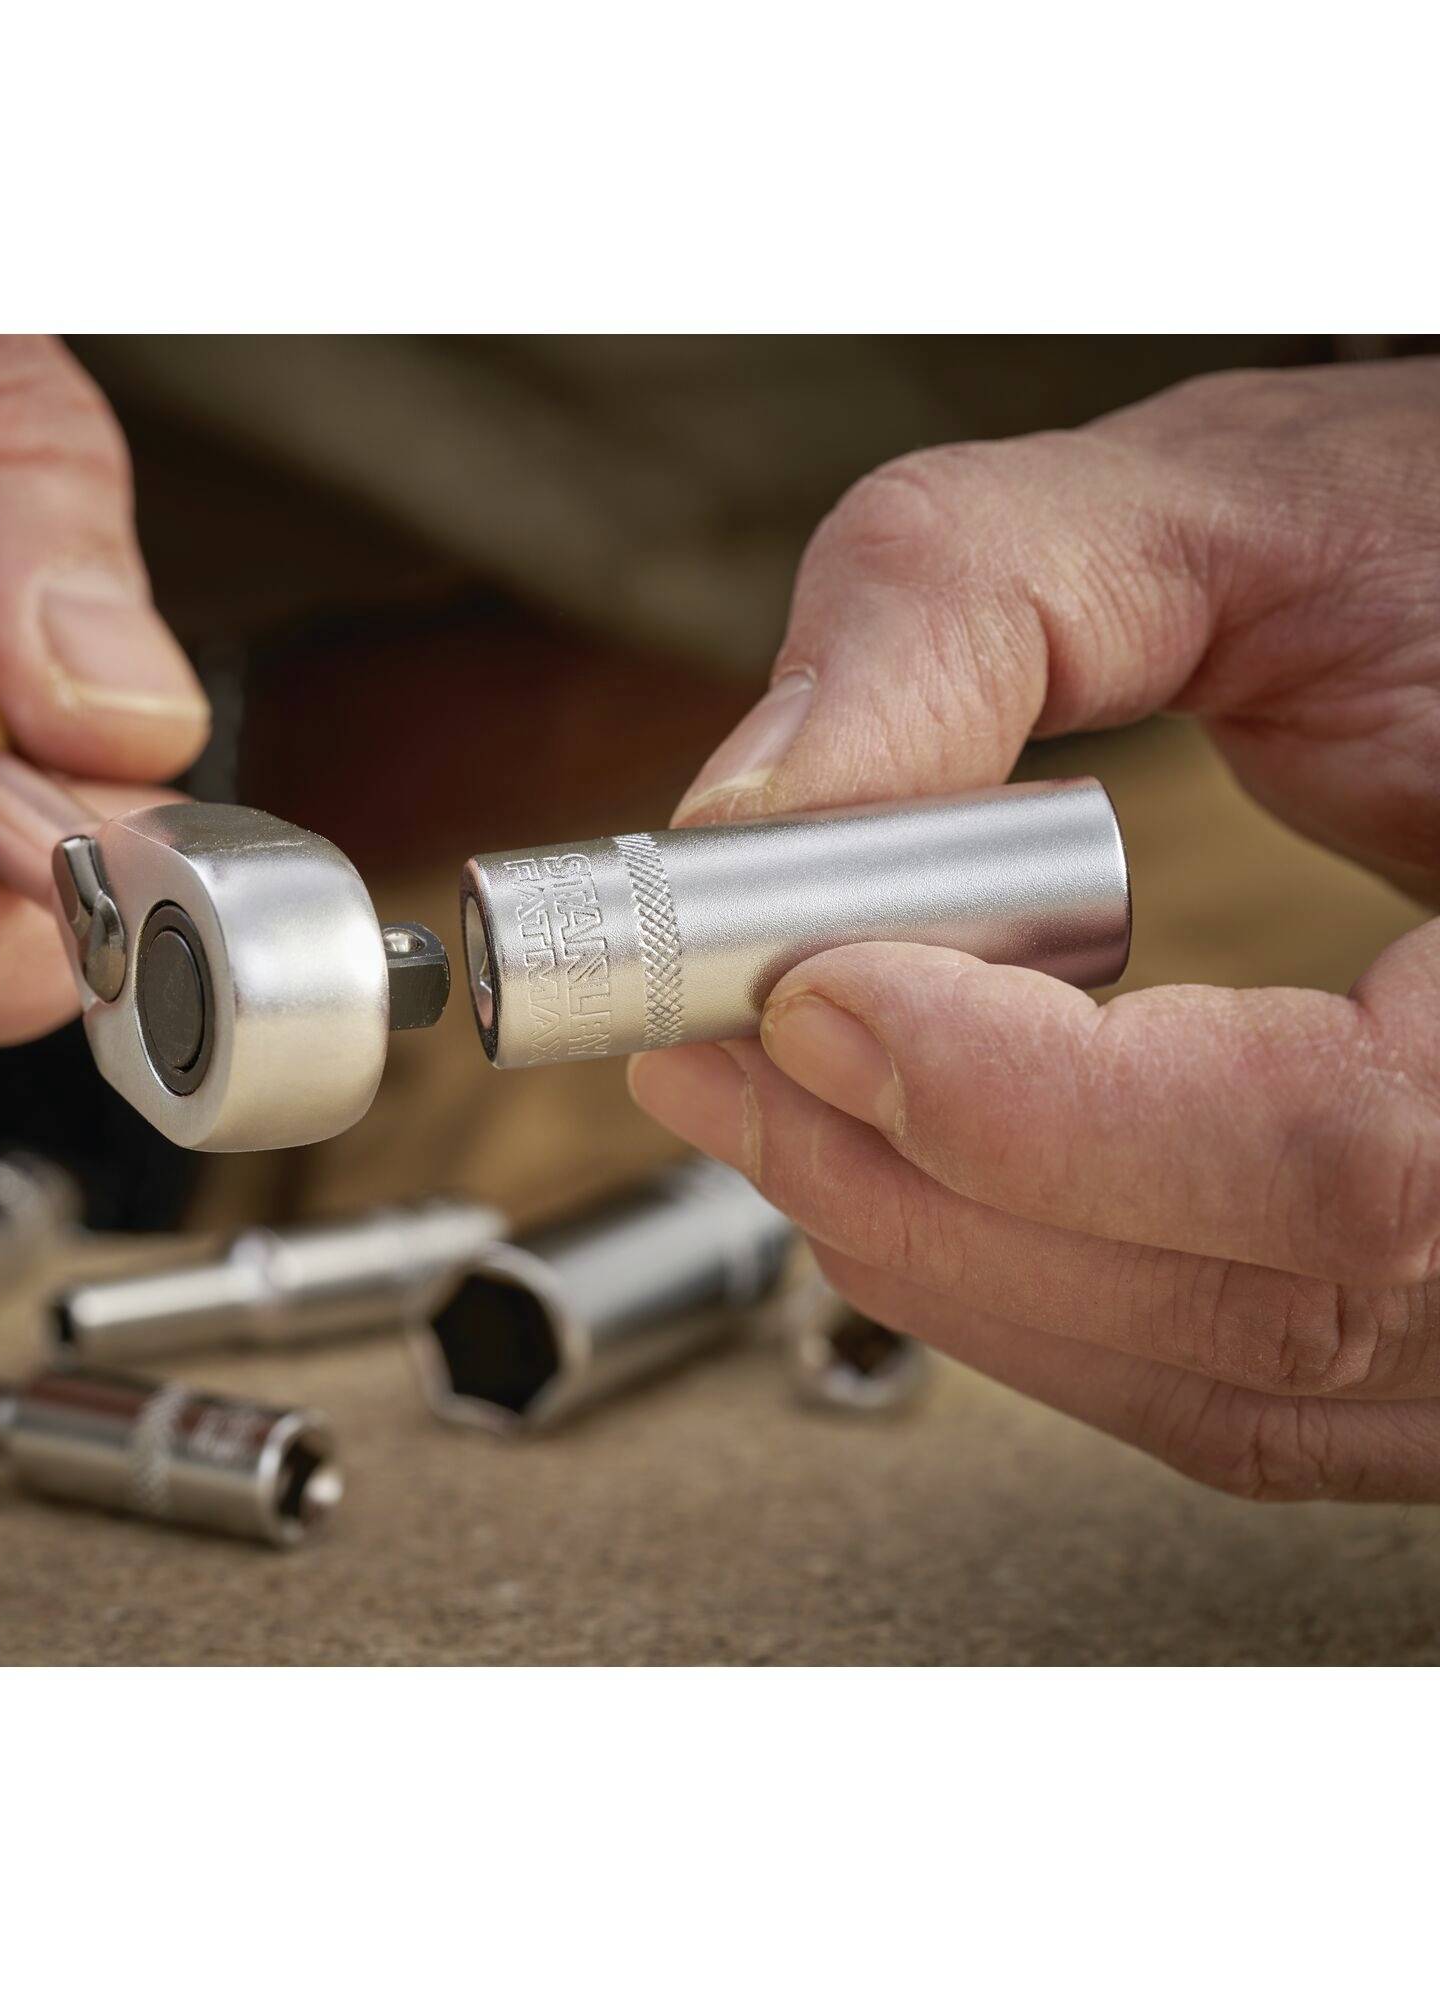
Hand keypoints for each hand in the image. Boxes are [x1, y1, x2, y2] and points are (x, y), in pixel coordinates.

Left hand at [630, 358, 1439, 1500]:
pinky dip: (1027, 1300)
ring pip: (1226, 1381)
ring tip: (766, 1104)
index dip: (1041, 1115)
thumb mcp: (1221, 507)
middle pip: (1260, 1308)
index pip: (1354, 1152)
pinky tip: (891, 1181)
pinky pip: (1227, 1387)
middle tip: (723, 1059)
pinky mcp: (1436, 1314)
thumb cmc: (1424, 544)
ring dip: (946, 1258)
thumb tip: (744, 817)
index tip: (811, 1002)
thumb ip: (966, 606)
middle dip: (931, 1191)